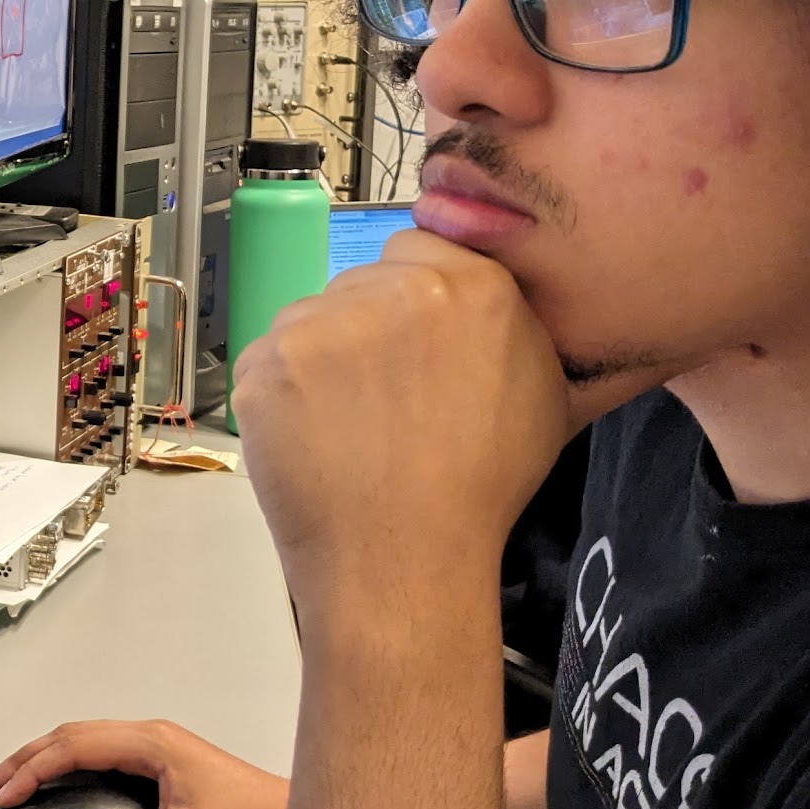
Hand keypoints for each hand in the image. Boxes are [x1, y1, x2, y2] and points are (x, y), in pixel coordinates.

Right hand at [0, 719, 286, 808]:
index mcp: (152, 744)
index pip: (74, 747)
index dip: (33, 772)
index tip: (6, 797)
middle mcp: (150, 735)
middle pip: (71, 735)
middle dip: (25, 759)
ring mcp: (155, 744)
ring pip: (84, 739)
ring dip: (44, 758)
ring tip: (10, 781)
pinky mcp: (160, 758)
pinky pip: (100, 749)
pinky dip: (68, 763)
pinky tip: (56, 780)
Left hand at [230, 228, 572, 629]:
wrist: (402, 561)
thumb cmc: (478, 492)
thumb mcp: (542, 396)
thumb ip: (511, 324)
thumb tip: (483, 297)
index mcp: (473, 286)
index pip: (419, 247)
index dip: (412, 296)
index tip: (412, 340)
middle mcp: (396, 289)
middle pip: (362, 284)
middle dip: (368, 329)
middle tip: (382, 397)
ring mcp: (322, 322)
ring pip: (313, 319)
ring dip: (323, 359)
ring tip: (349, 427)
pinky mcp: (267, 358)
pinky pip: (271, 358)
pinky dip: (284, 393)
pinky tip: (314, 437)